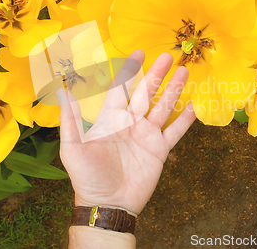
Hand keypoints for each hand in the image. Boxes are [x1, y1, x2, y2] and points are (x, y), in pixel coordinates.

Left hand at [57, 50, 195, 214]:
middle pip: (146, 93)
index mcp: (110, 118)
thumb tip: (62, 91)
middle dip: (156, 74)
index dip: (129, 70)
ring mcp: (146, 135)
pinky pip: (175, 132)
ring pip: (163, 107)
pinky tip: (194, 106)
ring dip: (173, 90)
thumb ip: (71, 119)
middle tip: (167, 56)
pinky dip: (185, 121)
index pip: (121, 88)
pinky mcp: (159, 150)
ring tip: (184, 73)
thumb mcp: (73, 147)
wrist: (108, 204)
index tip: (138, 53)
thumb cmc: (87, 177)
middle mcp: (130, 122)